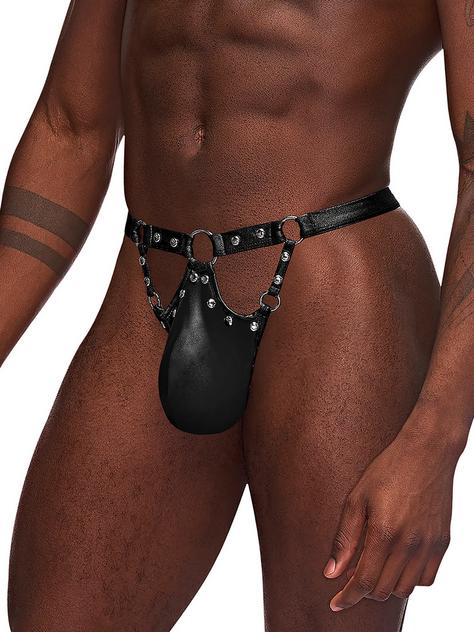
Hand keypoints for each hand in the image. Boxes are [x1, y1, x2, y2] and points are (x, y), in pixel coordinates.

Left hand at [324, 423, 458, 611]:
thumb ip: (344, 539)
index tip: (336, 603)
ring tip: (373, 568)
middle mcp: (410, 543)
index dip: (347, 597)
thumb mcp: (356, 498)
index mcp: (384, 532)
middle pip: (383, 590)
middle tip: (351, 578)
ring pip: (405, 589)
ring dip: (385, 587)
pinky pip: (427, 578)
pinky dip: (409, 580)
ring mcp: (429, 545)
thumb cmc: (387, 470)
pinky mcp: (443, 542)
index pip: (364, 581)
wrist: (427, 452)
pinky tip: (397, 563)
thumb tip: (331, 573)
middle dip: (363, 591)